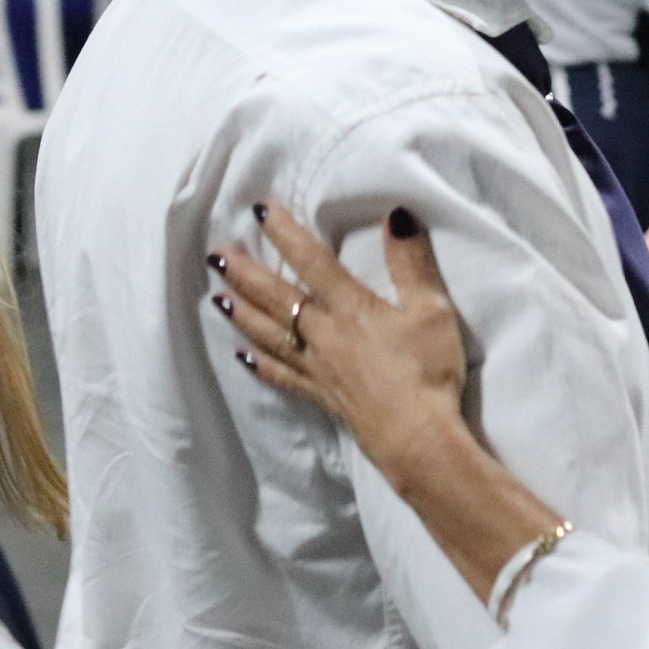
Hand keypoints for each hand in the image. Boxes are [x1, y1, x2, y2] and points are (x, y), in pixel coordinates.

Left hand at [214, 202, 469, 480]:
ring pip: (270, 335)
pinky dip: (261, 365)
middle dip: (246, 274)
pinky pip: (283, 377)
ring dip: (243, 314)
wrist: (418, 438)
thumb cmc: (428, 372)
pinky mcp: (322, 396)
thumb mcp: (432, 310)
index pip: (312, 262)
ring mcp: (319, 368)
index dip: (286, 233)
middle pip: (277, 298)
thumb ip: (412, 263)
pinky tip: (243, 356)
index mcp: (350, 308)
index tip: (260, 210)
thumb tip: (397, 215)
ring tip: (218, 297)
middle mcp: (324, 335)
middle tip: (216, 255)